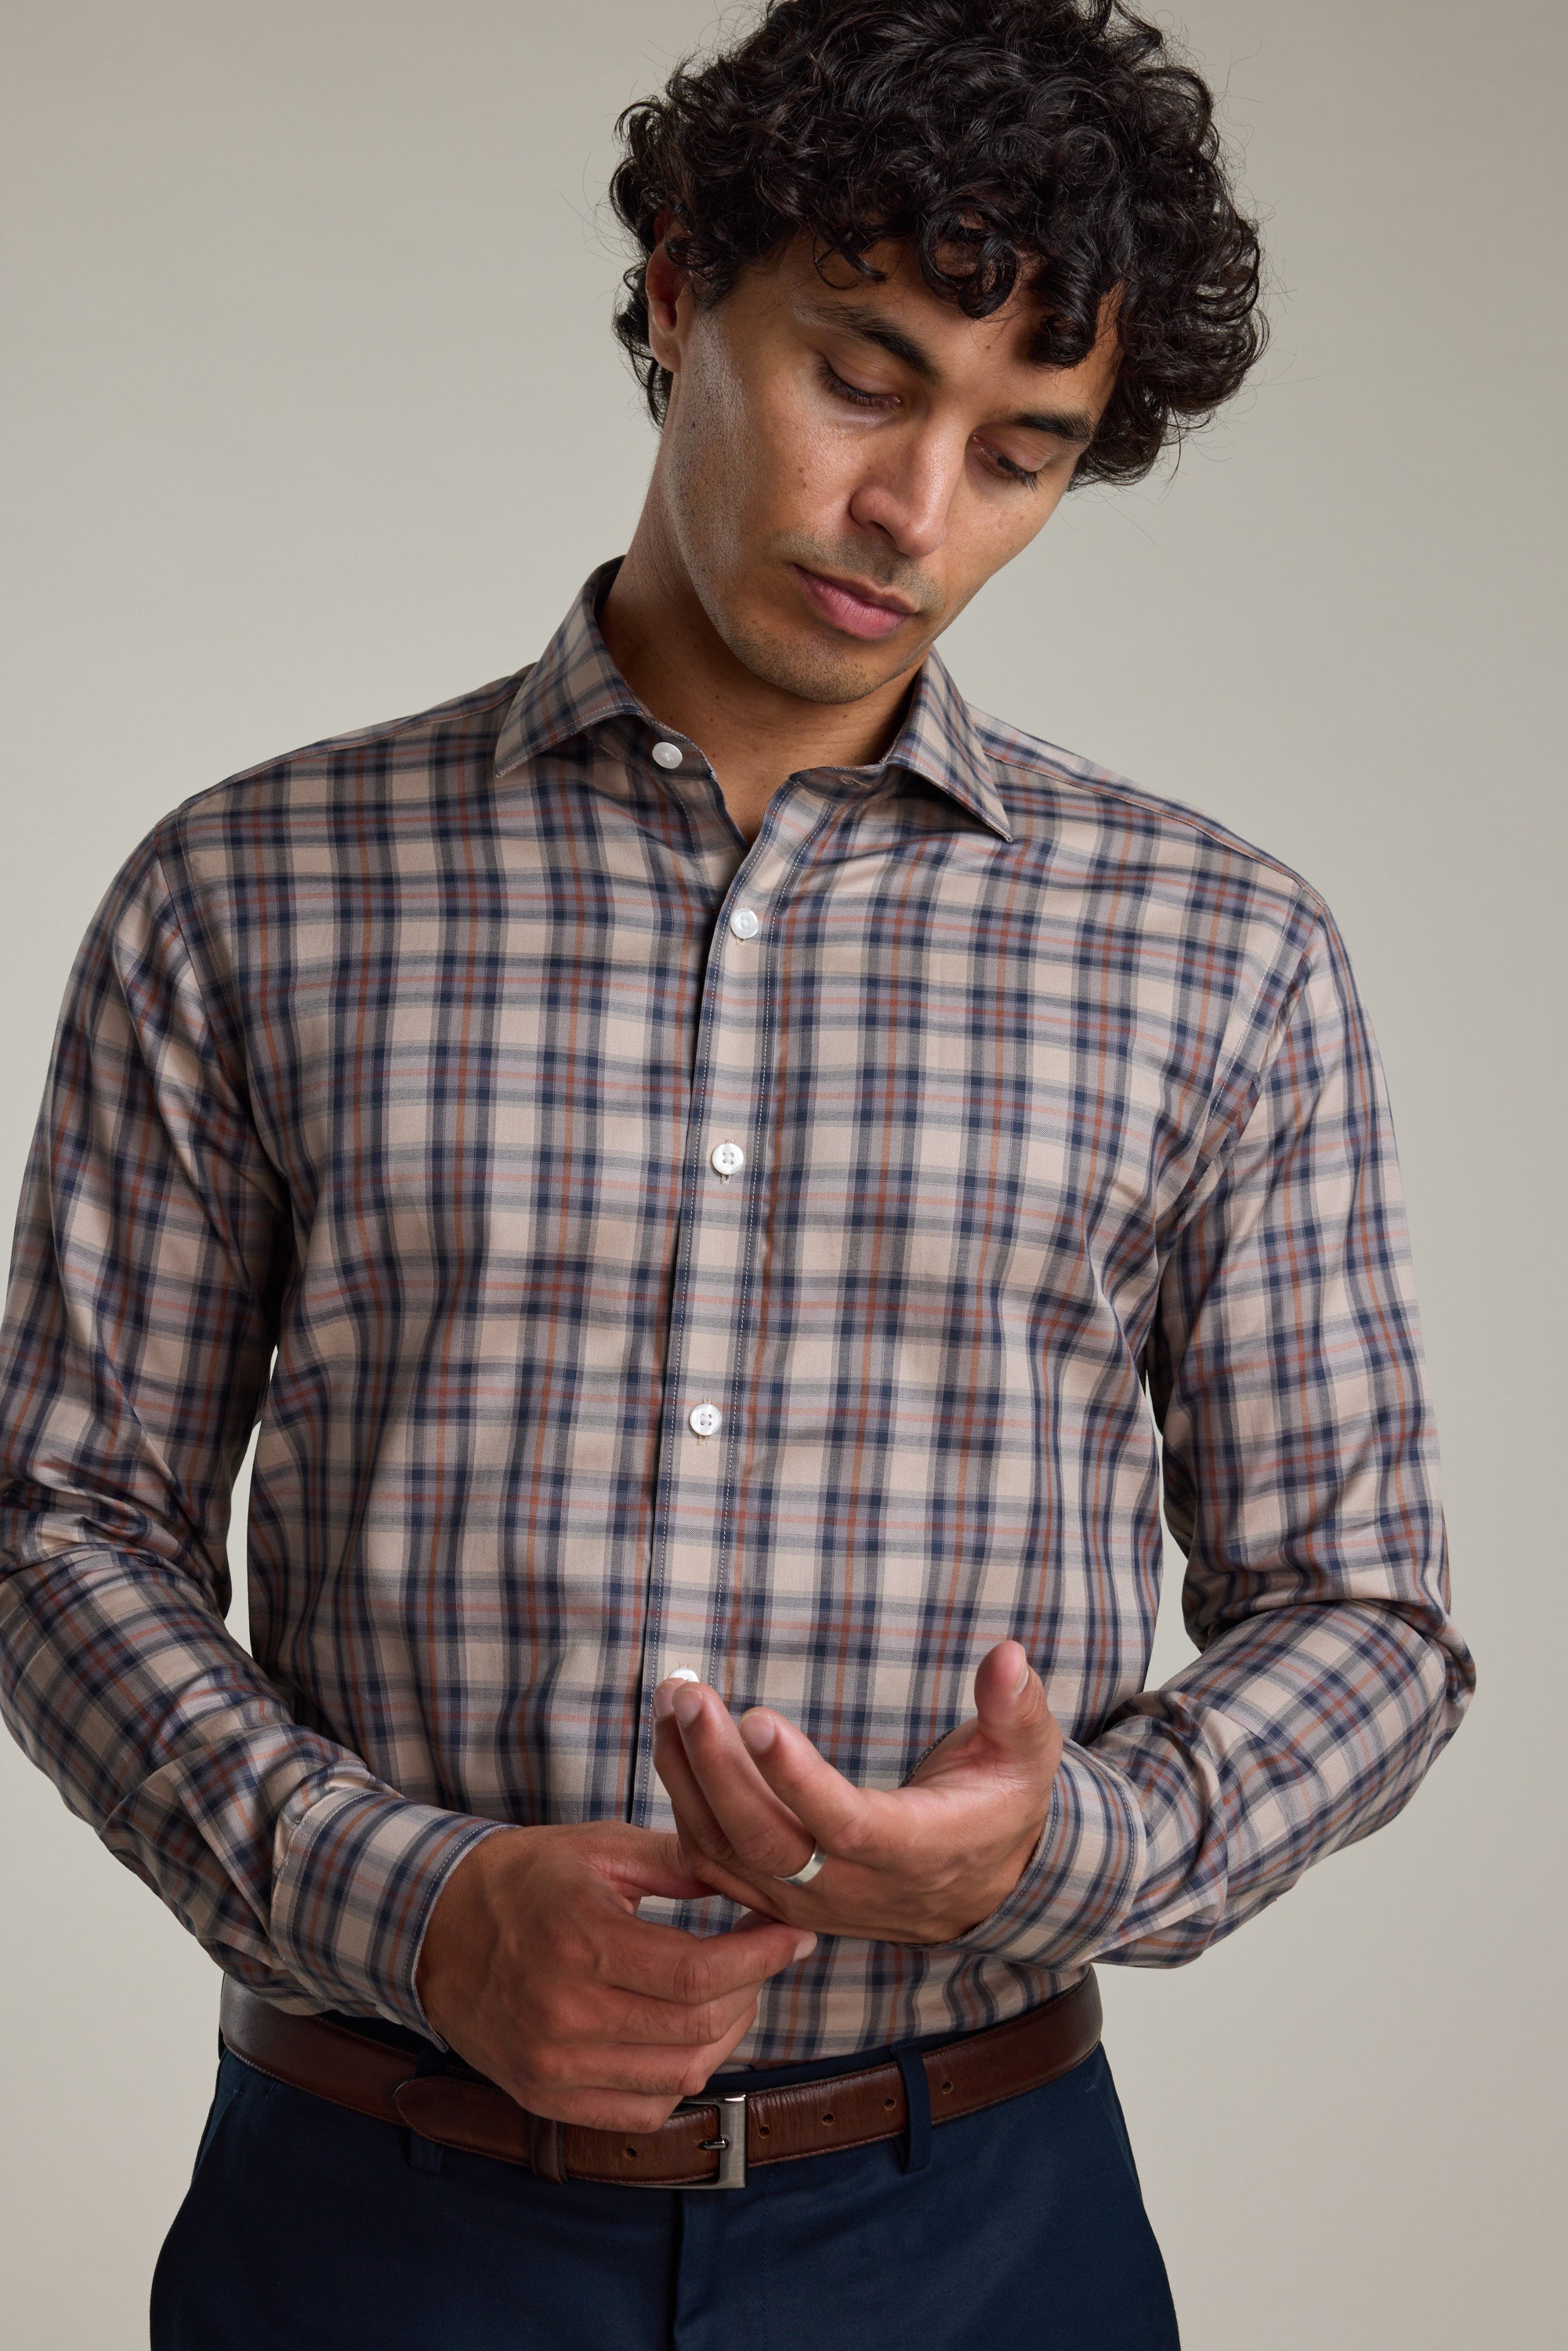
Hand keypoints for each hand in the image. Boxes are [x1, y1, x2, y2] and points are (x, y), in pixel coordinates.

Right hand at [414, 1821, 814, 2130]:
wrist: (430, 1927)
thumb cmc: (522, 1877)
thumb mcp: (598, 1847)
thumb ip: (678, 1860)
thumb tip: (751, 1872)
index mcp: (581, 1941)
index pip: (699, 1972)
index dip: (761, 1957)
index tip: (794, 1934)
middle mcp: (565, 2014)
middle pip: (697, 2029)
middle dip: (752, 1991)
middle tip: (764, 1955)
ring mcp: (552, 2066)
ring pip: (677, 2077)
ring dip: (725, 2037)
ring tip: (732, 1993)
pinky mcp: (544, 2098)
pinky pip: (639, 2112)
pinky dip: (679, 2081)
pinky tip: (686, 2037)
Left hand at [651, 1641, 1062, 1945]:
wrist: (982, 1887)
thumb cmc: (1000, 1804)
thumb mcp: (1026, 1755)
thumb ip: (1016, 1707)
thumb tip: (1010, 1655)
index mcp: (917, 1851)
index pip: (846, 1824)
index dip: (798, 1778)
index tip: (757, 1716)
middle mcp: (854, 1888)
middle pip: (767, 1842)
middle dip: (718, 1767)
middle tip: (689, 1694)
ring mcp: (809, 1901)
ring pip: (729, 1854)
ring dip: (688, 1777)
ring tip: (672, 1700)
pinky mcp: (780, 1899)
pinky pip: (714, 1867)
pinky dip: (683, 1808)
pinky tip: (671, 1743)